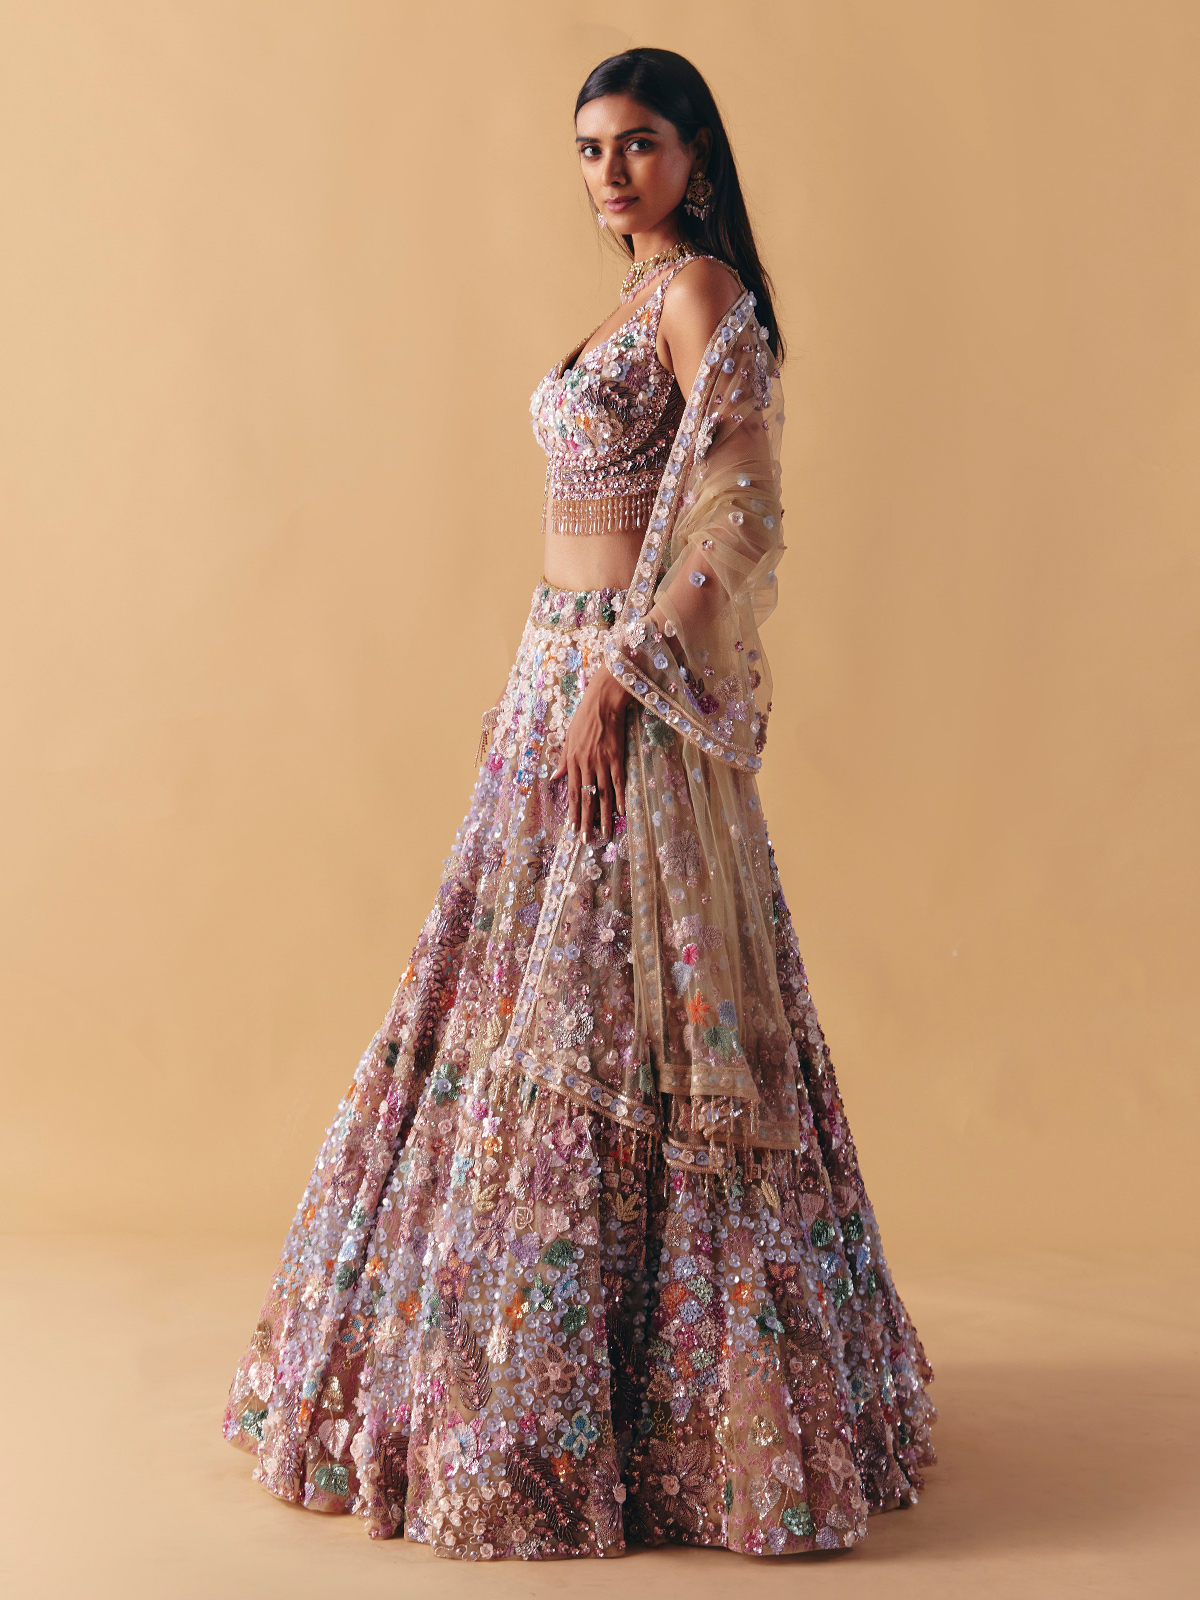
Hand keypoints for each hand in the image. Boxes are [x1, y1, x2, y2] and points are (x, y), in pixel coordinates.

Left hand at [551, 666, 631, 838]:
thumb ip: (562, 760)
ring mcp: (602, 762)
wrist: (602, 702)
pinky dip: (619, 798)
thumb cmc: (583, 718)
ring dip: (603, 815)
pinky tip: (621, 812)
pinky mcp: (617, 757)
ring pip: (602, 794)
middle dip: (585, 821)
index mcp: (572, 761)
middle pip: (586, 798)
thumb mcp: (567, 739)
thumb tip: (554, 778)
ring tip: (604, 833)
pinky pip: (618, 782)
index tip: (573, 828)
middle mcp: (586, 764)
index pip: (571, 792)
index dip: (573, 812)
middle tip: (586, 839)